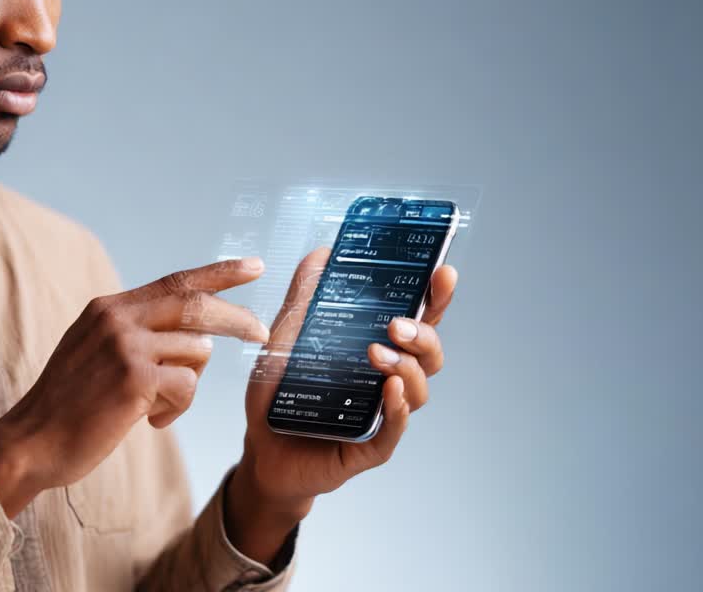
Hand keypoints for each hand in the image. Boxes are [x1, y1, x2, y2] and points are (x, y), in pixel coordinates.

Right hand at [0, 257, 269, 517]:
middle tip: (261, 333)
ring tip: (155, 407)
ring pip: (196, 354)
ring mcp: (125, 346)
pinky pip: (187, 387)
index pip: (176, 281)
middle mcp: (117, 319)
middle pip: (197, 306)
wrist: (30, 443)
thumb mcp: (96, 353)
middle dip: (236, 319)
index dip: (219, 273)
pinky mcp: (134, 378)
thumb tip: (196, 335)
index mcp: (108, 308)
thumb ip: (137, 335)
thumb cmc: (69, 407)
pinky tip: (149, 421)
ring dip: (187, 386)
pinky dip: (177, 410)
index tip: (254, 266)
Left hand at [225, 247, 458, 561]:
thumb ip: (304, 297)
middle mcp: (387, 379)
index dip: (436, 297)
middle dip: (423, 334)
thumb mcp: (285, 338)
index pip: (418, 319)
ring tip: (377, 354)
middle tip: (396, 324)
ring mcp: (382, 413)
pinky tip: (389, 390)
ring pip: (419, 389)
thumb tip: (321, 253)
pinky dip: (397, 408)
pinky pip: (395, 428)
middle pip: (429, 354)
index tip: (443, 273)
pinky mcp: (370, 446)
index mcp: (376, 348)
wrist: (259, 449)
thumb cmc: (279, 395)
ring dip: (405, 367)